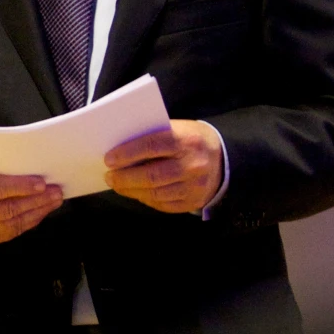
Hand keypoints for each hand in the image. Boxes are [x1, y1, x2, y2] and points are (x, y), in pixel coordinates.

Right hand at [0, 155, 62, 247]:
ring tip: (54, 200)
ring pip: (14, 222)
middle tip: (56, 191)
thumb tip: (25, 162)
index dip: (20, 186)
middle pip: (8, 208)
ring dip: (38, 211)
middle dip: (36, 200)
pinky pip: (12, 231)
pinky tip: (42, 211)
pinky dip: (30, 221)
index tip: (41, 183)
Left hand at [105, 120, 223, 213]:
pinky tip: (136, 193)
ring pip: (156, 193)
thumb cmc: (191, 140)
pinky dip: (146, 199)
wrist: (224, 158)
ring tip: (118, 185)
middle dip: (124, 177)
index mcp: (186, 140)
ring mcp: (195, 186)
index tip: (109, 159)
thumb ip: (153, 136)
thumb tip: (119, 148)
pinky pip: (164, 204)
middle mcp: (193, 165)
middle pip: (152, 175)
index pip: (152, 146)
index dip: (127, 154)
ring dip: (132, 190)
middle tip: (109, 176)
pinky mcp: (194, 201)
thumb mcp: (178, 128)